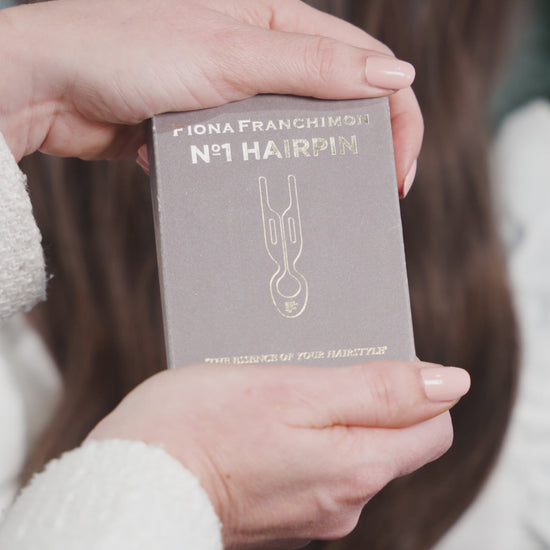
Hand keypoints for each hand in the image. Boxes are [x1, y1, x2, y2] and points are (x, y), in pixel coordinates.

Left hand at [0, 0, 420, 195]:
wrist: (51, 89)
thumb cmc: (127, 51)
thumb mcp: (230, 54)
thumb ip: (312, 66)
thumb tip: (393, 76)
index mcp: (277, 23)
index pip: (363, 65)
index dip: (393, 116)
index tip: (398, 170)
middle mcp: (261, 57)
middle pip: (334, 103)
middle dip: (358, 149)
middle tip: (371, 196)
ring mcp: (235, 96)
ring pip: (292, 135)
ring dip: (306, 167)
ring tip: (317, 201)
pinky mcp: (210, 129)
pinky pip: (251, 155)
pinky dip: (259, 175)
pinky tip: (260, 193)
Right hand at [89, 361, 468, 548]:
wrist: (132, 483)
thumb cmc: (202, 426)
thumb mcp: (295, 391)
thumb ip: (378, 391)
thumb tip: (451, 384)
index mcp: (356, 469)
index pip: (432, 428)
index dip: (412, 387)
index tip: (367, 362)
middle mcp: (344, 503)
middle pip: (391, 438)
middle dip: (366, 398)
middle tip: (310, 371)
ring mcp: (313, 514)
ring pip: (349, 450)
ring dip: (328, 416)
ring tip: (278, 395)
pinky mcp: (283, 514)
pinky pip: (315, 467)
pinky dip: (302, 439)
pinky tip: (262, 424)